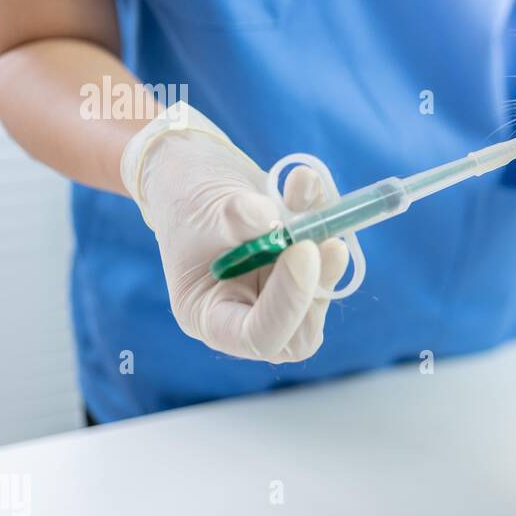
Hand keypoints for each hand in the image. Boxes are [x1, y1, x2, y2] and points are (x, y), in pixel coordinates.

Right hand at [120, 102, 352, 361]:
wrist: (195, 177)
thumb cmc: (186, 201)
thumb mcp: (201, 208)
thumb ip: (236, 218)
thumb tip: (274, 222)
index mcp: (210, 317)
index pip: (259, 338)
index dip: (289, 304)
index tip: (303, 250)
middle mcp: (247, 316)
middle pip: (302, 332)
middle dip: (319, 286)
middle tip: (329, 242)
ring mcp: (279, 296)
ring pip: (321, 292)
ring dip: (326, 247)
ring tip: (303, 193)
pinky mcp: (303, 272)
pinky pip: (327, 258)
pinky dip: (325, 219)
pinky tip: (304, 183)